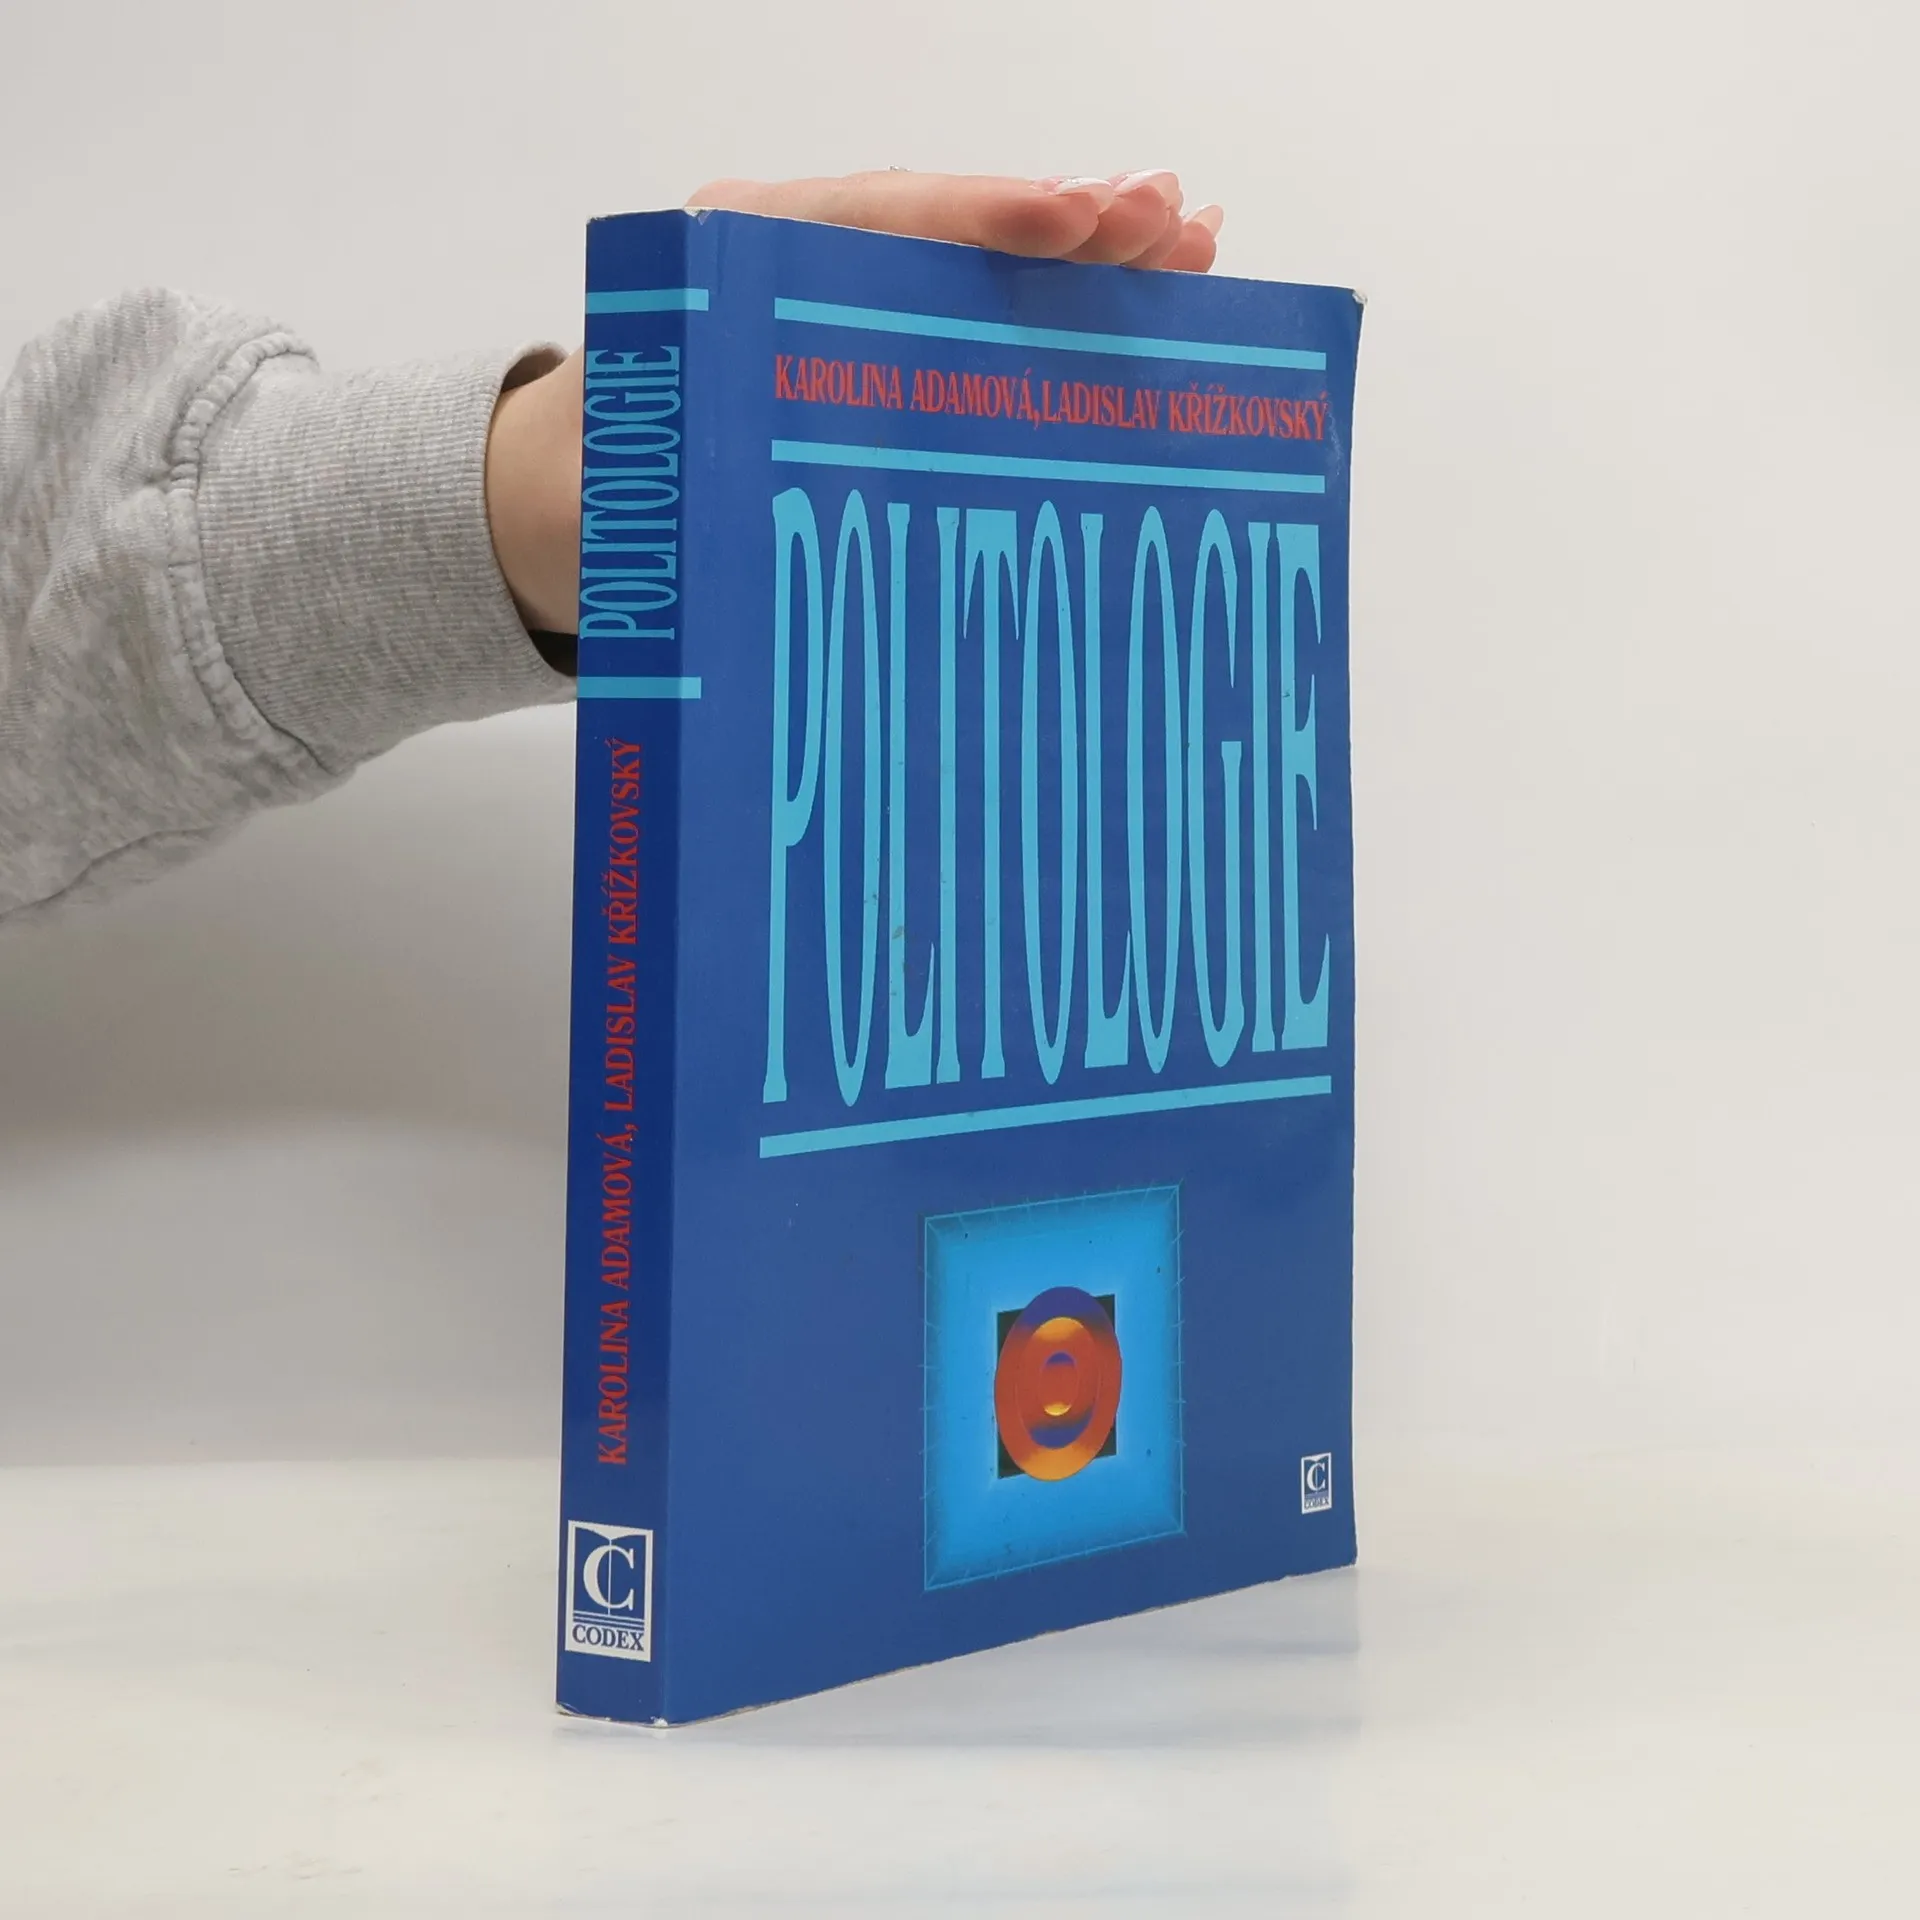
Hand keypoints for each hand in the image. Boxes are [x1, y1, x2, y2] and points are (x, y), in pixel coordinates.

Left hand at [487, 171, 1225, 634]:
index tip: (1070, 223)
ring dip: (1087, 257)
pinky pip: (978, 314)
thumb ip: (692, 502)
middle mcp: (801, 266)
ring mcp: (850, 303)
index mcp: (733, 272)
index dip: (977, 221)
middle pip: (948, 226)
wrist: (571, 495)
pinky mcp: (880, 350)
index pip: (871, 221)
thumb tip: (779, 548)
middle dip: (1065, 223)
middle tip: (1172, 223)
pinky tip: (1142, 296)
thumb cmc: (609, 495)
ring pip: (977, 267)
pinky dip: (1061, 304)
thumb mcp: (633, 500)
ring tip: (1192, 244)